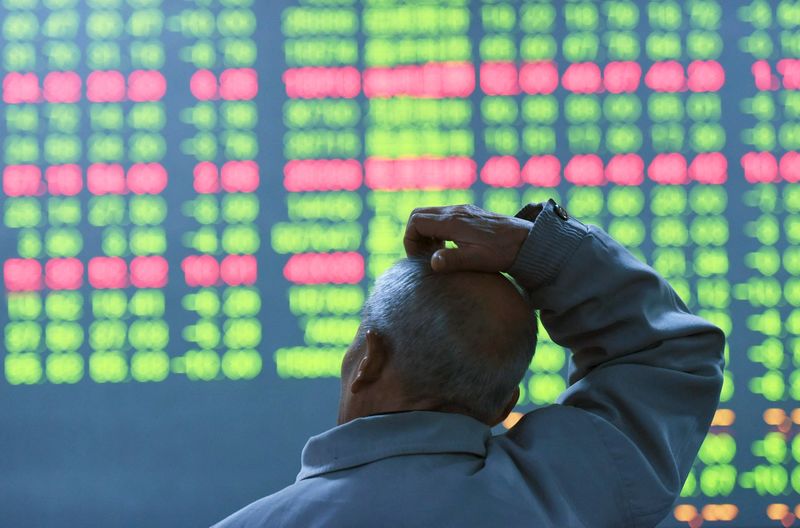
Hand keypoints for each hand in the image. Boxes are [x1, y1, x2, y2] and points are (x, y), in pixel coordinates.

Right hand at [403, 204, 533, 272]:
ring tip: (436, 255)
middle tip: (423, 256)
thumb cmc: (504, 252)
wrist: (529, 240)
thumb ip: (453, 260)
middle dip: (415, 235)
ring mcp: (463, 211)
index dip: (410, 240)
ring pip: (431, 215)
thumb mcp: (478, 260)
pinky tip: (450, 249)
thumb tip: (432, 263)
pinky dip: (437, 231)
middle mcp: (456, 211)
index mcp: (453, 221)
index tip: (418, 259)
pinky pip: (443, 217)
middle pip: (419, 215)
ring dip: (426, 234)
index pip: (416, 222)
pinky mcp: (470, 214)